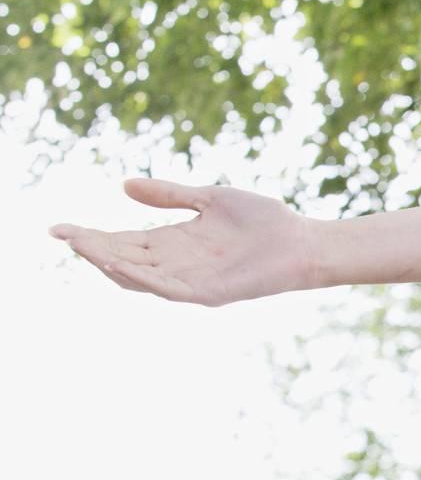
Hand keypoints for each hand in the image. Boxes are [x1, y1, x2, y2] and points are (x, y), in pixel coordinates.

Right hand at [48, 177, 320, 306]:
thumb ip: (169, 194)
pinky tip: (122, 266)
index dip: (92, 236)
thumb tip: (124, 185)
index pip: (123, 242)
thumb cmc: (263, 220)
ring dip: (109, 263)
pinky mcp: (211, 294)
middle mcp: (178, 265)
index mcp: (175, 243)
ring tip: (82, 246)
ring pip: (140, 277)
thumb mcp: (208, 198)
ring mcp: (193, 281)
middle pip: (124, 260)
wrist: (303, 240)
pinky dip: (144, 279)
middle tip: (61, 234)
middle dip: (91, 249)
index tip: (58, 228)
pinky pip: (170, 290)